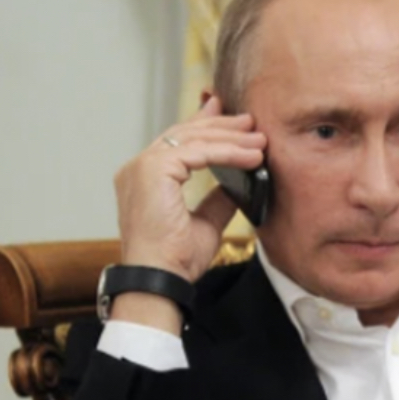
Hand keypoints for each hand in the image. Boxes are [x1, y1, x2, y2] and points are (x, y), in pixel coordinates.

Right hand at [114, 96, 265, 281]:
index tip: (233, 121)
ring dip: (232, 139)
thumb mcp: (205, 223)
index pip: (178, 142)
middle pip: (185, 134)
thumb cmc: (175, 259)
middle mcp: (138, 167)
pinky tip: (252, 157)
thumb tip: (238, 183)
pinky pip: (198, 152)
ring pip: (193, 139)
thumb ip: (218, 199)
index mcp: (145, 178)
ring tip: (260, 141)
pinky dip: (228, 152)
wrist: (160, 278)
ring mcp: (142, 166)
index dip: (205, 127)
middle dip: (222, 126)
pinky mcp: (153, 169)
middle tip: (251, 122)